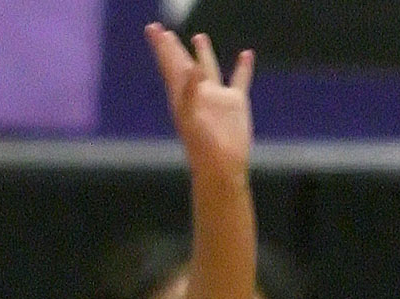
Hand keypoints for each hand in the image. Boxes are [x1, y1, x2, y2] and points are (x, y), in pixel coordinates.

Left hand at [147, 23, 252, 182]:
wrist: (221, 167)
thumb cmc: (203, 146)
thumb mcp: (192, 116)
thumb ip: (190, 89)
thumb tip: (192, 65)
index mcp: (182, 96)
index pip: (170, 65)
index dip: (162, 48)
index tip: (153, 30)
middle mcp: (197, 94)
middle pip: (182, 64)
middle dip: (171, 48)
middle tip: (160, 31)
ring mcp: (216, 97)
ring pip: (208, 68)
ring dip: (202, 53)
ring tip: (198, 36)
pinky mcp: (235, 103)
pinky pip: (239, 79)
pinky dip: (242, 67)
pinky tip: (246, 54)